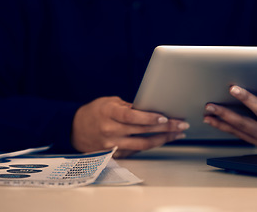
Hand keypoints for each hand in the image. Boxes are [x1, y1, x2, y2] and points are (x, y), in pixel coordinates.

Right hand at [72, 96, 188, 157]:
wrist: (75, 130)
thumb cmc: (94, 112)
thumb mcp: (109, 102)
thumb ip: (128, 106)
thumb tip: (149, 108)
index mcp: (108, 113)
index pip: (131, 116)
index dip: (148, 118)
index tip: (164, 118)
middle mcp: (110, 130)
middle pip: (142, 131)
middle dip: (165, 128)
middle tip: (181, 124)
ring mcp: (112, 145)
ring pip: (143, 144)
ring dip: (163, 139)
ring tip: (177, 134)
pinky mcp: (115, 154)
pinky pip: (137, 150)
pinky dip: (151, 145)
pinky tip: (163, 140)